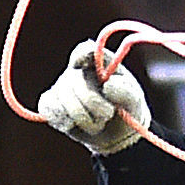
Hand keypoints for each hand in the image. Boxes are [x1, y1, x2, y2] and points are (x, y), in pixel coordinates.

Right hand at [37, 39, 149, 153]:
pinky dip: (67, 121)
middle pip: (73, 80)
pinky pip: (50, 109)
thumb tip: (107, 85)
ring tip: (98, 122)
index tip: (92, 70)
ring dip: (82, 116)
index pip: (85, 50)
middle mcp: (77, 71)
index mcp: (98, 63)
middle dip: (91, 101)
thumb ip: (125, 91)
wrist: (118, 134)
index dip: (83, 56)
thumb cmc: (127, 109)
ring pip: (60, 98)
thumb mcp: (135, 100)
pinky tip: (79, 125)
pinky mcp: (52, 106)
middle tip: (108, 113)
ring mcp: (62, 87)